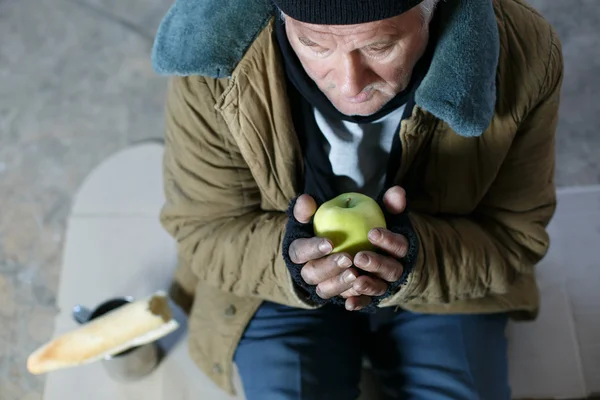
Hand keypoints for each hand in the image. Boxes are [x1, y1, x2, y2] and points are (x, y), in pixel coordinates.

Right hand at [288, 194, 376, 309]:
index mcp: (298, 252)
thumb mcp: (319, 214)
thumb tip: (306, 199)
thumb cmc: (326, 227)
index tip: (330, 242)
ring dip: (340, 284)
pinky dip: (351, 299)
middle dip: (329, 267)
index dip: (312, 248)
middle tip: (348, 258)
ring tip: (356, 274)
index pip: (298, 252)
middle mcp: (307, 271)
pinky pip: (342, 300)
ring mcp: (322, 285)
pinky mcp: (338, 295)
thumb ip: (313, 207)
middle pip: (311, 274)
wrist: (338, 246)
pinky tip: (361, 290)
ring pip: (325, 290)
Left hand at [341, 186, 409, 310]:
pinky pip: (365, 302)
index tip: (372, 232)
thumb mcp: (381, 215)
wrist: (374, 253)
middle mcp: (394, 268)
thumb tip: (397, 191)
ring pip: (378, 287)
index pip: (400, 246)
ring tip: (354, 278)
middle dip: (376, 264)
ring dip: (367, 285)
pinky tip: (348, 304)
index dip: (389, 240)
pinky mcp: (369, 296)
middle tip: (359, 257)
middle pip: (390, 270)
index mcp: (399, 248)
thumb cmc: (375, 230)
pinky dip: (359, 303)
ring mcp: (383, 285)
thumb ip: (387, 205)